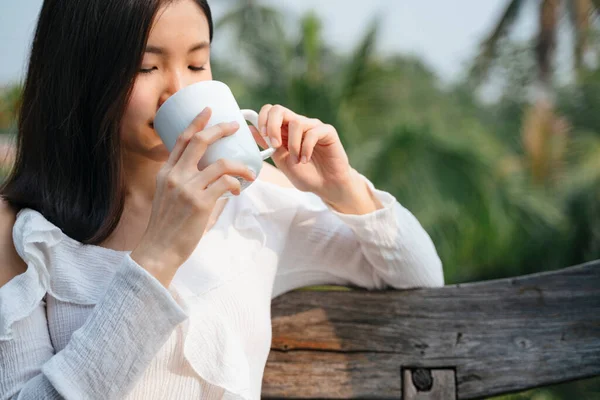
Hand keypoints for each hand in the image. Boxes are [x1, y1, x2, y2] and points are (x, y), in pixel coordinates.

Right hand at [131, 107, 255, 286]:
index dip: (196, 122)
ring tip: (249, 173)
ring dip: (240, 166)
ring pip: (221, 163)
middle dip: (221, 129)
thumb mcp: (169, 199)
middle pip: (200, 141)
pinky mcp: (200, 203)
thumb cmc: (168, 228)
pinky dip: (236, 185)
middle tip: (236, 126)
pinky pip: (226, 184)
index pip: (181, 139)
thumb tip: (221, 185)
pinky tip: (238, 190)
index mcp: (166, 173)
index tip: (208, 110)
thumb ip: (190, 186)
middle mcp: (174, 176)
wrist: (159, 250)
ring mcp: (187, 188)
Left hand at [250, 104, 352, 204]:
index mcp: (285, 130)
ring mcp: (313, 126)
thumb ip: (268, 145)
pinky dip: (306, 148)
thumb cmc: (306, 174)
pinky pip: (313, 133)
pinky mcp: (327, 132)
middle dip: (273, 125)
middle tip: (275, 145)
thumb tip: (251, 129)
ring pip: (296, 123)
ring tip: (296, 160)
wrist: (327, 186)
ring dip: (293, 145)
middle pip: (279, 109)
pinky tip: (305, 160)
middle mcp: (298, 124)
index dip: (262, 118)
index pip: (270, 111)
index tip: (263, 135)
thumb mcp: (281, 160)